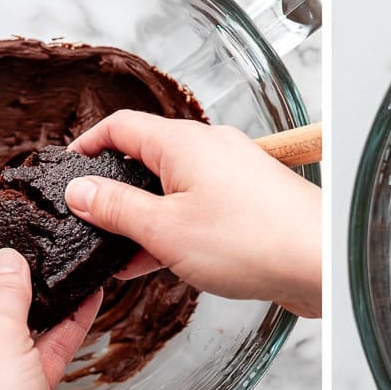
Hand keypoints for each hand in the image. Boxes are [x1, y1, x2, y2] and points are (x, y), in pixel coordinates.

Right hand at [65, 110, 321, 316]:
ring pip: (175, 189)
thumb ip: (116, 209)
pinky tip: (159, 262)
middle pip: (149, 158)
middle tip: (90, 221)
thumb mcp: (164, 229)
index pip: (121, 127)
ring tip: (121, 255)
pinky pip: (202, 208)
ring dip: (146, 218)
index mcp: (184, 143)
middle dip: (117, 191)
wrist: (321, 262)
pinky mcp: (251, 203)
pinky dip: (177, 229)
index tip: (68, 169)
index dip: (88, 146)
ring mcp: (234, 175)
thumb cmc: (252, 240)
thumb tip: (80, 191)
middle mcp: (211, 150)